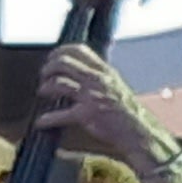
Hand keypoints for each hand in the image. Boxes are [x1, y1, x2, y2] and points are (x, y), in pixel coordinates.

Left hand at [34, 45, 167, 175]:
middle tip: (44, 77)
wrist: (139, 132)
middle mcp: (97, 79)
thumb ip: (100, 77)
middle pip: (64, 62)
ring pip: (59, 82)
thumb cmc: (128, 112)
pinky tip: (42, 122)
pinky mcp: (87, 114)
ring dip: (45, 87)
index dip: (61, 51)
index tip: (52, 59)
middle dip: (48, 68)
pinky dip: (48, 118)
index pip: (79, 50)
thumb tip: (81, 73)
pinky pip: (61, 114)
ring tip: (42, 92)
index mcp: (105, 71)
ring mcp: (92, 96)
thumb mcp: (116, 86)